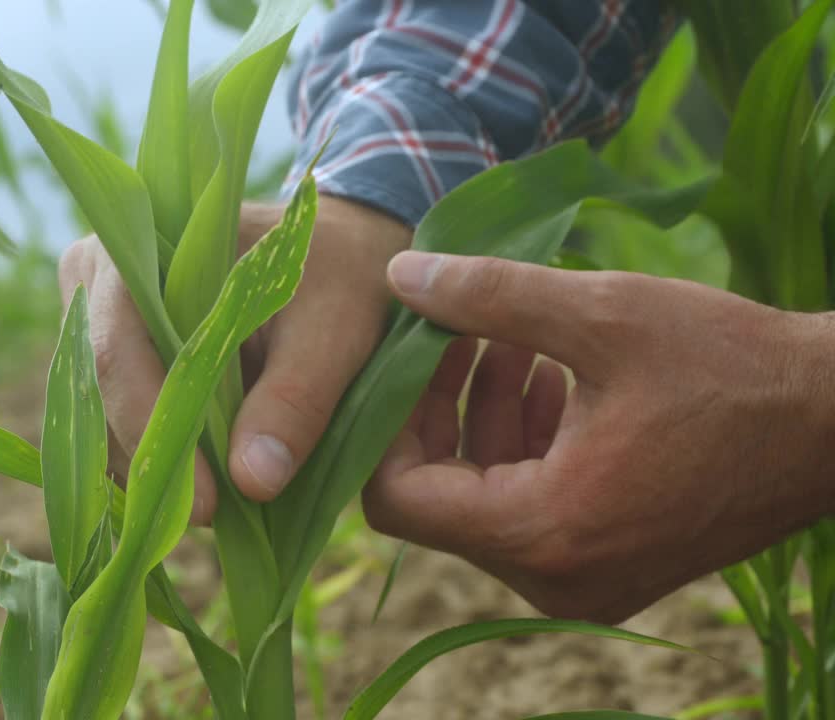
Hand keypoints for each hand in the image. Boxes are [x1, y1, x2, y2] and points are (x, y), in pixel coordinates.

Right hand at [58, 197, 411, 524]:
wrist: (339, 250)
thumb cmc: (340, 273)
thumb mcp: (336, 328)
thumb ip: (296, 398)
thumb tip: (251, 483)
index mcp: (143, 248)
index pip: (118, 352)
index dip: (151, 432)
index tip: (204, 503)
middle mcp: (97, 278)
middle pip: (97, 392)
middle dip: (152, 463)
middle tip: (213, 519)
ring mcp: (95, 319)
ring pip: (97, 417)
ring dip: (150, 470)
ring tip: (215, 508)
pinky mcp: (113, 358)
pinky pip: (113, 423)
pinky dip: (154, 462)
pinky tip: (198, 488)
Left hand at [365, 251, 834, 622]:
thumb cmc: (731, 367)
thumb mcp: (602, 315)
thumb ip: (487, 297)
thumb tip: (399, 276)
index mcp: (542, 532)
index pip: (397, 498)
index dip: (387, 419)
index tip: (409, 348)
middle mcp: (553, 580)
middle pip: (438, 495)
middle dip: (438, 406)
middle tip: (455, 327)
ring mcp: (582, 580)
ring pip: (484, 496)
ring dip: (484, 413)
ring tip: (509, 334)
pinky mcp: (608, 564)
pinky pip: (530, 506)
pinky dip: (525, 440)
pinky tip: (550, 370)